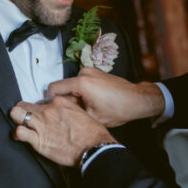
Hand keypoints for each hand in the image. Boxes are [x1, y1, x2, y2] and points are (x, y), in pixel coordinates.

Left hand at [10, 96, 112, 165]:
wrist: (94, 148)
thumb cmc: (91, 132)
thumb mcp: (80, 112)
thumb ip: (67, 109)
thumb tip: (61, 112)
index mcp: (59, 102)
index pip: (39, 101)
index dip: (38, 109)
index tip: (41, 115)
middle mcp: (47, 111)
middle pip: (23, 105)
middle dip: (22, 111)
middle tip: (25, 118)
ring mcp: (41, 125)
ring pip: (16, 114)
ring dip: (16, 120)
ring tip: (20, 125)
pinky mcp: (38, 140)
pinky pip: (18, 132)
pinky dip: (17, 134)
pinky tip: (20, 137)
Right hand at [47, 68, 164, 127]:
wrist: (137, 100)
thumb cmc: (118, 109)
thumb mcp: (91, 117)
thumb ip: (72, 112)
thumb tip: (59, 110)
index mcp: (81, 82)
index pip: (53, 88)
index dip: (51, 100)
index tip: (54, 109)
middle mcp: (84, 73)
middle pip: (64, 87)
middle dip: (67, 99)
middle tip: (77, 111)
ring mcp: (91, 71)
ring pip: (72, 85)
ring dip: (76, 96)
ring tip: (89, 107)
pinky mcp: (96, 72)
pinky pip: (81, 82)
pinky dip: (83, 91)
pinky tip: (94, 101)